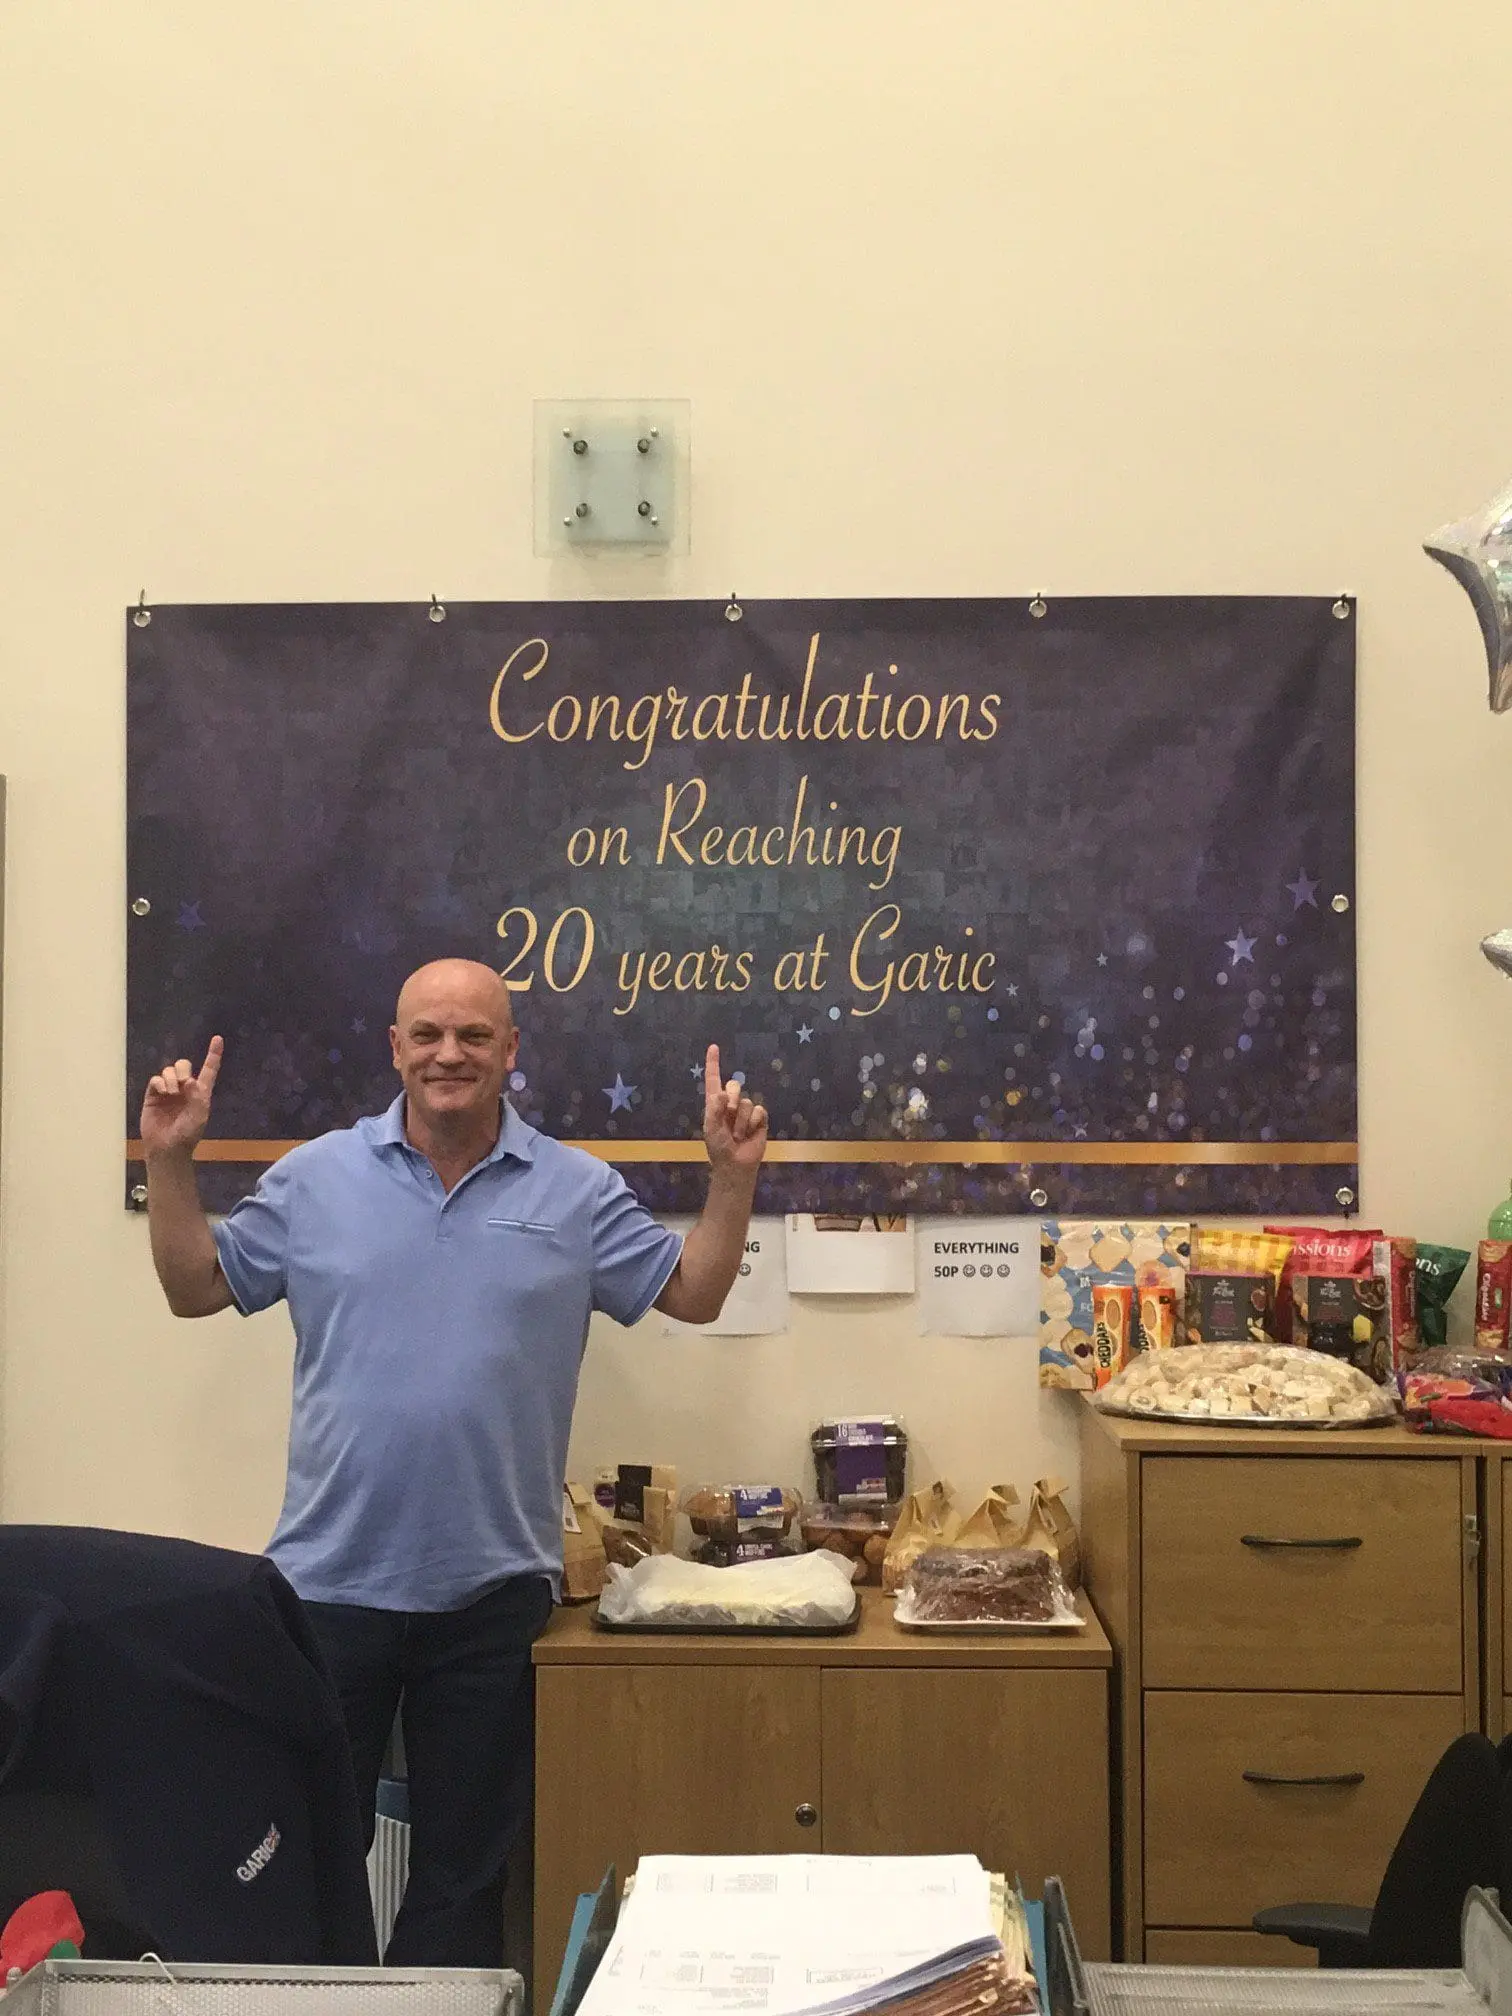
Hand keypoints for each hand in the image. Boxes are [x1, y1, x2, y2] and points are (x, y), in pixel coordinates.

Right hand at [140, 1036, 222, 1157]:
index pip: (208, 1070)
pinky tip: (163, 1092)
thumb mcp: (199, 1117)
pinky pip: (156, 1080)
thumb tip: (190, 1080)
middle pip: (184, 1065)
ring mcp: (168, 1092)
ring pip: (168, 1070)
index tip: (218, 1038)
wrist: (167, 1148)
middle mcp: (184, 1089)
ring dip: (171, 1077)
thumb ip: (198, 1097)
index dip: (213, 1054)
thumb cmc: (187, 1135)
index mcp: (200, 1092)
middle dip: (183, 1068)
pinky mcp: (153, 1096)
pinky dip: (160, 1082)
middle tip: (183, 1081)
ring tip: (172, 1092)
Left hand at [702, 1044, 767, 1173]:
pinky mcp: (760, 1119)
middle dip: (732, 1099)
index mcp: (715, 1104)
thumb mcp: (711, 1127)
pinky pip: (759, 1111)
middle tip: (728, 1117)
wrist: (735, 1164)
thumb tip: (723, 1093)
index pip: (713, 1079)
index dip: (713, 1063)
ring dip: (741, 1121)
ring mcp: (746, 1111)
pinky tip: (750, 1133)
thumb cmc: (719, 1147)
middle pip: (734, 1085)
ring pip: (747, 1102)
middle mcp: (731, 1104)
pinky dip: (753, 1123)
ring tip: (738, 1135)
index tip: (713, 1047)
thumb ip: (715, 1109)